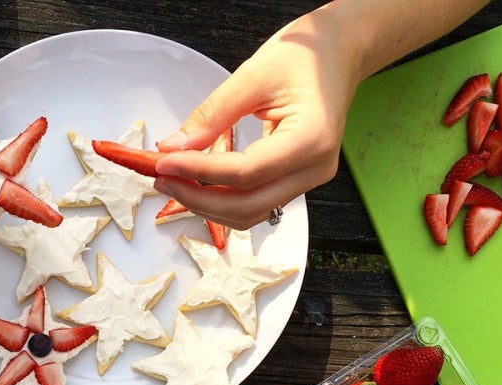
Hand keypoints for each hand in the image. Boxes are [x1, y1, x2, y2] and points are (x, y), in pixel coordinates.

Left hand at [154, 8, 359, 229]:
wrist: (338, 55)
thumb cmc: (304, 56)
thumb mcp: (253, 75)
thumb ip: (212, 116)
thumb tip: (174, 148)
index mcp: (311, 139)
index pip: (245, 173)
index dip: (200, 173)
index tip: (164, 163)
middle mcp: (315, 169)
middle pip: (247, 205)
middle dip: (199, 198)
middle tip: (163, 178)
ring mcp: (309, 180)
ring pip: (251, 213)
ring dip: (209, 206)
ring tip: (176, 182)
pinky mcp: (297, 182)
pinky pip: (256, 204)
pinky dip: (224, 201)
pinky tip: (199, 185)